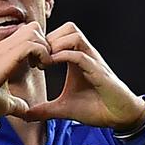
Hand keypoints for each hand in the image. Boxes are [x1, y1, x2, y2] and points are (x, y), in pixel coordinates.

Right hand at [0, 22, 49, 119]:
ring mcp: (3, 50)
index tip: (41, 66)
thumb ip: (17, 104)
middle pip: (32, 28)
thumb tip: (25, 110)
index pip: (26, 35)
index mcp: (3, 55)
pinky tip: (41, 68)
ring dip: (45, 48)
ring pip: (33, 32)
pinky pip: (32, 44)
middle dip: (45, 43)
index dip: (39, 47)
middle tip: (45, 64)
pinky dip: (43, 54)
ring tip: (43, 65)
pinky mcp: (6, 57)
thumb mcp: (5, 104)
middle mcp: (3, 48)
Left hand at [23, 22, 144, 130]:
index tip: (31, 60)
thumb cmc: (96, 108)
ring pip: (73, 34)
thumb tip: (25, 116)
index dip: (43, 43)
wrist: (119, 116)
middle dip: (49, 39)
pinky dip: (63, 56)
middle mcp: (85, 55)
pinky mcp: (98, 71)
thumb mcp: (64, 108)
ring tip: (45, 61)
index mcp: (77, 59)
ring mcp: (92, 61)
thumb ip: (45, 109)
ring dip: (55, 44)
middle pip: (68, 28)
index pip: (60, 36)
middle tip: (38, 58)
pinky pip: (79, 55)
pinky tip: (51, 65)